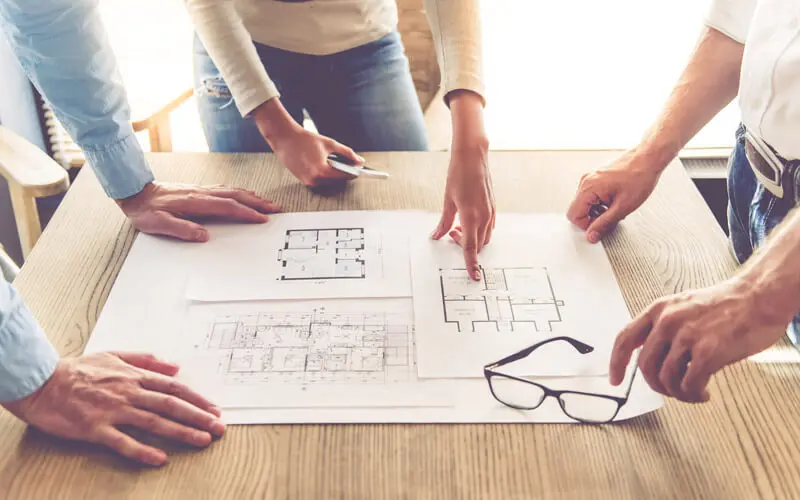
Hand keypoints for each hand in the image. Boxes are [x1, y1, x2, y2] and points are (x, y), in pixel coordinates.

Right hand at [2, 352, 224, 465]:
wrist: (43, 381)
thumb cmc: (79, 368)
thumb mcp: (115, 355)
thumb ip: (146, 359)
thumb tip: (175, 365)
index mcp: (134, 376)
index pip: (174, 388)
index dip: (197, 399)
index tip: (215, 409)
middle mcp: (129, 392)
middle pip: (171, 405)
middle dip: (198, 417)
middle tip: (219, 427)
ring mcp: (113, 410)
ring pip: (154, 422)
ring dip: (181, 432)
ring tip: (202, 440)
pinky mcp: (96, 428)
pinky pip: (123, 442)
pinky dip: (142, 450)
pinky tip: (160, 458)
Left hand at [118, 182, 280, 241]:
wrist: (135, 191)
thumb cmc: (145, 210)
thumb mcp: (159, 224)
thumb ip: (182, 229)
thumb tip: (204, 236)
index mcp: (194, 202)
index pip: (227, 206)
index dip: (246, 212)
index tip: (262, 218)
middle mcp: (201, 193)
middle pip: (235, 196)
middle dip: (257, 202)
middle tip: (274, 209)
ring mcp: (201, 190)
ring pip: (232, 191)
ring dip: (251, 196)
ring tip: (266, 202)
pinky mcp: (198, 190)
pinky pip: (225, 190)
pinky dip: (239, 193)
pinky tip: (244, 195)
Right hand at [253, 99, 361, 187]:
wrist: (285, 139)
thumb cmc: (305, 139)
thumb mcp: (330, 144)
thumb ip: (347, 153)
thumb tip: (359, 160)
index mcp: (322, 170)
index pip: (344, 175)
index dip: (354, 172)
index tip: (360, 169)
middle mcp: (315, 179)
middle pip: (338, 180)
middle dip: (345, 172)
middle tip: (350, 164)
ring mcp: (309, 182)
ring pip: (329, 182)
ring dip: (335, 174)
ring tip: (335, 162)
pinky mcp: (305, 182)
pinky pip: (321, 181)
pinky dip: (325, 174)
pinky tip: (324, 164)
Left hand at [432, 91, 494, 280]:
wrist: (474, 157)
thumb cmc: (459, 175)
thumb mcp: (447, 201)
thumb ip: (443, 221)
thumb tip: (436, 235)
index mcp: (470, 217)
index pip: (471, 248)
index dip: (471, 264)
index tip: (474, 276)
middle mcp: (484, 217)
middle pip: (478, 245)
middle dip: (465, 246)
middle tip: (452, 234)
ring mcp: (491, 212)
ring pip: (485, 237)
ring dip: (472, 238)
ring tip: (457, 226)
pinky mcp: (493, 207)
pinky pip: (489, 227)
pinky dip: (479, 230)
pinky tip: (468, 220)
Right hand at [567, 150, 661, 242]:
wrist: (647, 159)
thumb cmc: (639, 177)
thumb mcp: (622, 207)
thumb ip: (604, 224)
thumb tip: (591, 235)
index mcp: (588, 188)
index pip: (573, 216)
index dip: (587, 225)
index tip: (600, 227)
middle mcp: (586, 181)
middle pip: (578, 210)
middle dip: (593, 218)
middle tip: (611, 218)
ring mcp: (590, 178)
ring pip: (585, 204)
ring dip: (598, 211)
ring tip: (616, 208)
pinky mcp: (596, 178)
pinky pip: (591, 196)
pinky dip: (601, 203)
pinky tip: (615, 201)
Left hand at [609, 279, 787, 402]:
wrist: (757, 298)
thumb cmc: (724, 305)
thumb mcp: (683, 306)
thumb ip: (663, 327)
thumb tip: (649, 356)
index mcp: (658, 309)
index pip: (625, 338)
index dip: (616, 362)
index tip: (615, 379)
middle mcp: (667, 321)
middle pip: (645, 366)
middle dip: (656, 385)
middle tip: (672, 390)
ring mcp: (686, 336)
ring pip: (666, 378)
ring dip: (678, 393)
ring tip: (693, 392)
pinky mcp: (707, 351)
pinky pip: (689, 384)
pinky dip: (693, 395)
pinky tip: (703, 393)